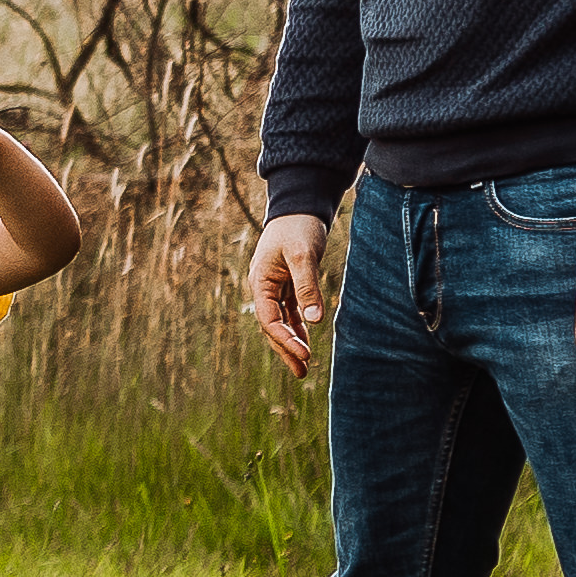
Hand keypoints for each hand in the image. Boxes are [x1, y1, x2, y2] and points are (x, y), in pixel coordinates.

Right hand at [242, 212, 328, 378]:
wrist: (300, 205)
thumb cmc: (299, 227)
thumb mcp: (302, 255)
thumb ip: (307, 286)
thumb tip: (314, 320)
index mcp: (260, 282)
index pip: (269, 319)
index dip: (285, 340)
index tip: (305, 355)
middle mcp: (264, 287)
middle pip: (272, 326)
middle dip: (286, 349)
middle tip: (302, 372)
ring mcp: (274, 286)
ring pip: (280, 321)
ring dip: (292, 342)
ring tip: (304, 366)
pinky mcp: (287, 283)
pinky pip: (290, 311)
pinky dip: (298, 326)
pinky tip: (307, 340)